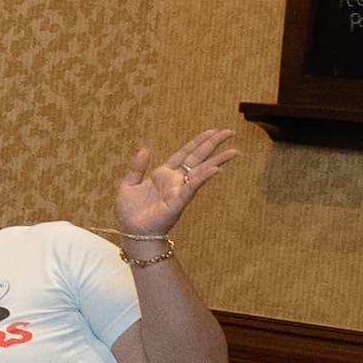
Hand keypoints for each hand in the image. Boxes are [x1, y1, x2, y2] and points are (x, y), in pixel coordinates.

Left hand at [113, 127, 236, 247]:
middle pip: (197, 158)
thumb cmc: (130, 211)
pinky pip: (191, 188)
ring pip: (200, 171)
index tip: (213, 130)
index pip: (184, 153)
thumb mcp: (129, 184)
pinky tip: (215, 169)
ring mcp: (178, 190)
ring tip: (233, 151)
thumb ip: (137, 167)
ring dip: (217, 160)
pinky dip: (202, 178)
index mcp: (163, 174)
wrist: (131, 232)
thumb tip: (145, 148)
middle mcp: (175, 180)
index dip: (198, 141)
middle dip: (213, 144)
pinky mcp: (177, 202)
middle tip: (230, 132)